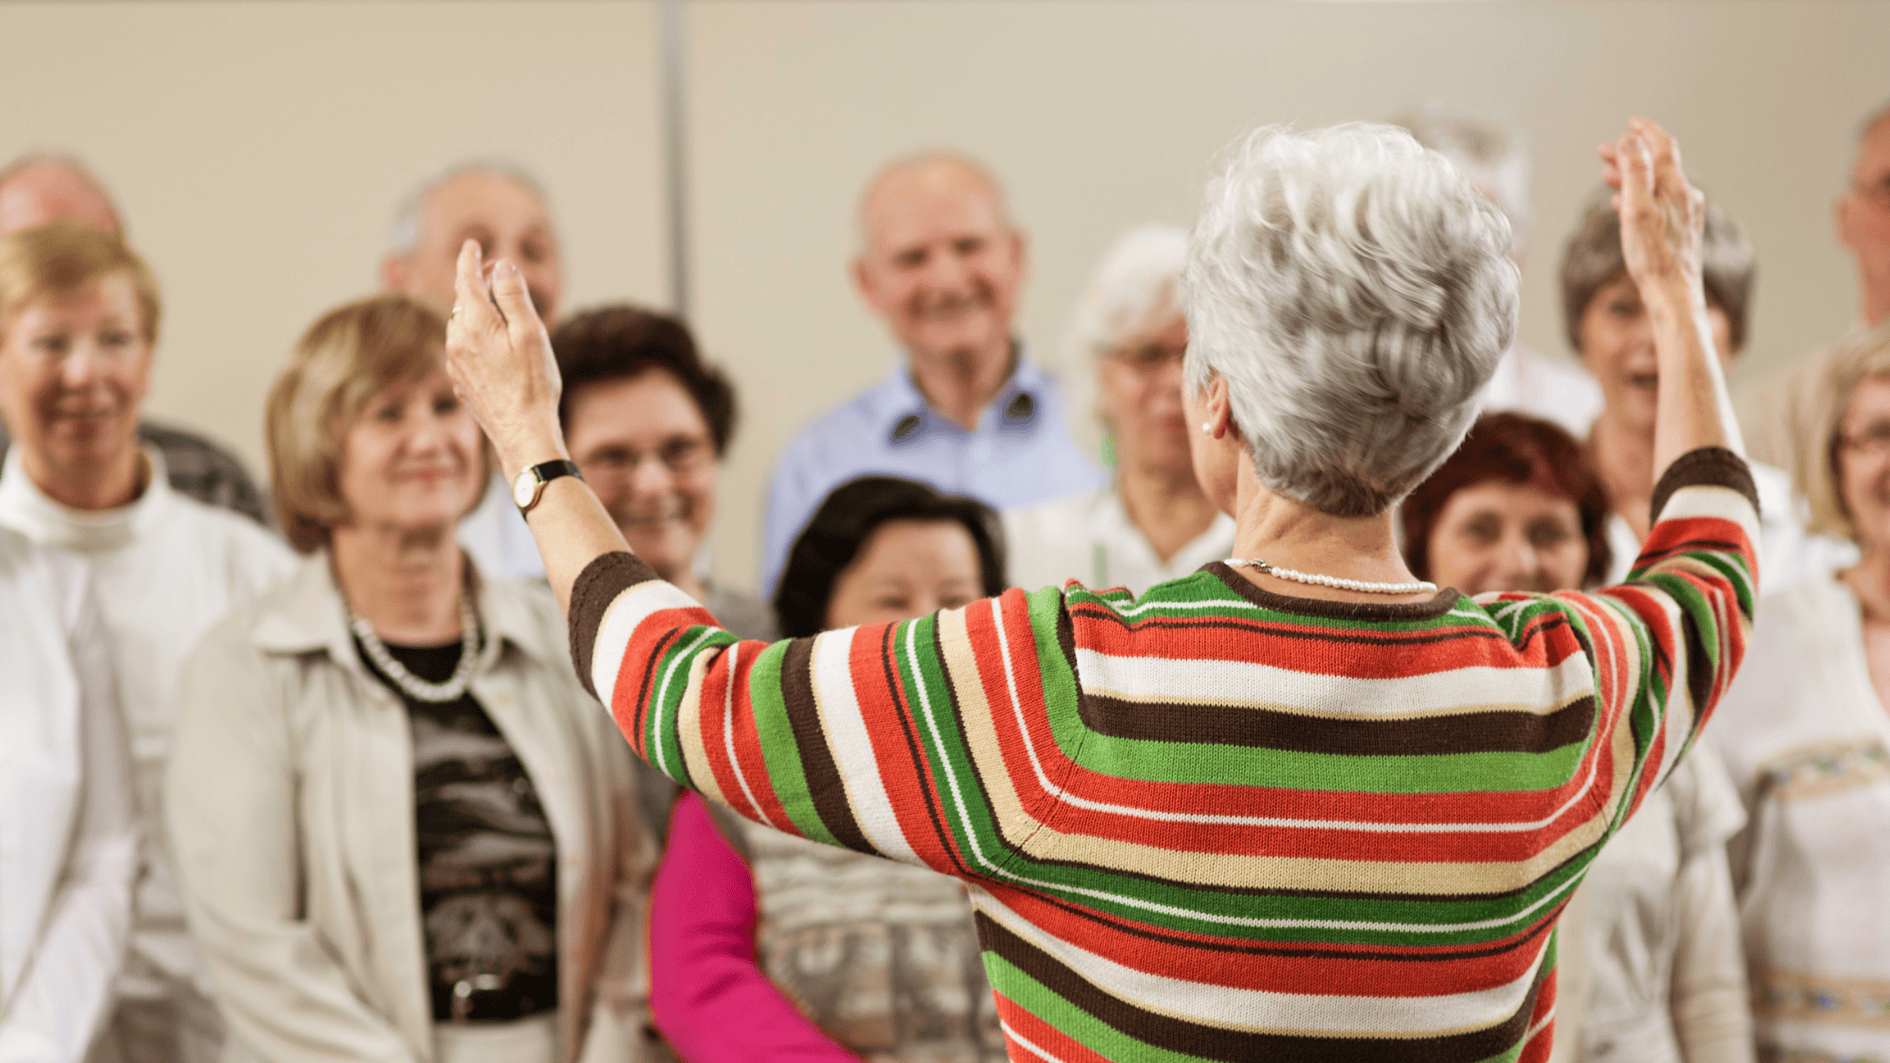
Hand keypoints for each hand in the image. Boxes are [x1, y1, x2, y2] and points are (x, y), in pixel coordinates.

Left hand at [443, 240, 567, 476]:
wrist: (523, 434)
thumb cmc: (533, 384)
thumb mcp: (531, 332)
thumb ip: (513, 294)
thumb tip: (501, 265)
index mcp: (474, 323)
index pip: (465, 279)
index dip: (469, 258)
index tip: (472, 244)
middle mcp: (457, 340)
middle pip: (463, 301)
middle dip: (477, 284)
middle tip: (497, 274)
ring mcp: (455, 363)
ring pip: (461, 325)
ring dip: (477, 312)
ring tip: (500, 312)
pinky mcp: (460, 382)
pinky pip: (463, 348)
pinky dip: (476, 337)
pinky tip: (495, 347)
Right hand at [1598, 117, 1704, 303]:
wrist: (1674, 296)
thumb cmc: (1653, 258)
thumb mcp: (1637, 209)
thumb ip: (1635, 172)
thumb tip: (1630, 141)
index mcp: (1675, 188)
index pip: (1663, 147)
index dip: (1646, 132)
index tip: (1630, 123)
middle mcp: (1685, 198)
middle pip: (1658, 166)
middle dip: (1631, 154)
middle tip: (1604, 150)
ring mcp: (1684, 215)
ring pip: (1656, 185)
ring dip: (1632, 177)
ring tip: (1608, 175)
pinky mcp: (1680, 232)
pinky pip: (1658, 204)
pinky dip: (1639, 196)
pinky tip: (1623, 205)